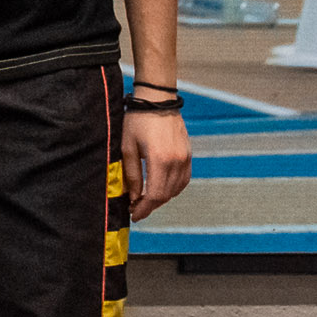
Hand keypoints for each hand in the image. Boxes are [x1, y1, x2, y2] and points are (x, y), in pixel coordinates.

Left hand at [124, 103, 189, 217]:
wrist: (157, 101)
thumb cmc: (137, 121)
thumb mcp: (127, 148)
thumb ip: (130, 174)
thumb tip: (133, 196)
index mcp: (160, 160)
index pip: (155, 194)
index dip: (144, 208)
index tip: (134, 215)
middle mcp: (177, 161)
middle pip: (166, 195)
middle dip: (151, 206)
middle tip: (136, 209)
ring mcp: (185, 158)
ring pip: (176, 189)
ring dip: (162, 198)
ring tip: (145, 200)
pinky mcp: (188, 154)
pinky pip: (183, 179)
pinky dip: (173, 188)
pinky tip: (161, 189)